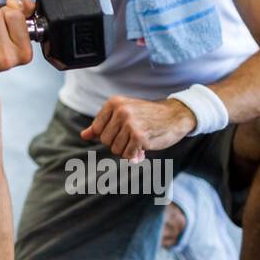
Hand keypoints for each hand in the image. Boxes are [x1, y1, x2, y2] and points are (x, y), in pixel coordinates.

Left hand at [79, 95, 196, 161]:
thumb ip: (102, 124)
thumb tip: (84, 135)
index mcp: (113, 103)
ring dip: (128, 150)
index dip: (109, 135)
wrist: (175, 115)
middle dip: (118, 143)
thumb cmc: (147, 116)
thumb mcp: (123, 114)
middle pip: (105, 141)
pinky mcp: (139, 136)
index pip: (97, 130)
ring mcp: (130, 123)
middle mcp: (120, 111)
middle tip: (133, 136)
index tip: (123, 130)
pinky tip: (144, 147)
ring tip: (140, 140)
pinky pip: (128, 155)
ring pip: (116, 150)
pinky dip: (135, 155)